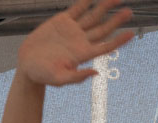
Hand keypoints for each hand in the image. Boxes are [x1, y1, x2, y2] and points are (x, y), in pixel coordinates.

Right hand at [17, 0, 133, 85]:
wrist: (27, 63)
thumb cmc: (42, 75)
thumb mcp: (58, 79)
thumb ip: (76, 77)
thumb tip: (96, 73)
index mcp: (83, 55)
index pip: (105, 46)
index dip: (118, 40)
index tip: (130, 34)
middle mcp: (81, 41)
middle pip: (103, 29)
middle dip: (116, 20)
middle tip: (129, 12)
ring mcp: (73, 30)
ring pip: (93, 16)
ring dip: (105, 7)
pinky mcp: (63, 21)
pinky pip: (78, 8)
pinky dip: (86, 1)